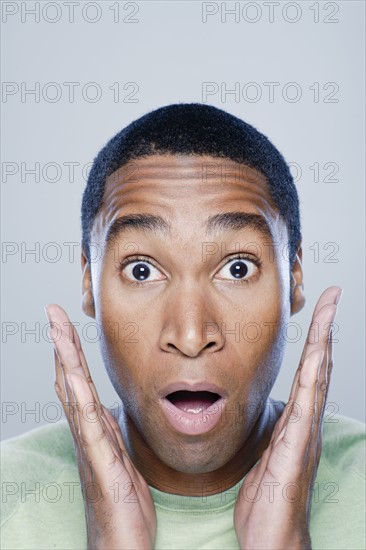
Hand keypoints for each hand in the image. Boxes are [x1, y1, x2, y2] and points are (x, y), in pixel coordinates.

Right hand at [45, 304, 156, 549]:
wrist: (122, 546)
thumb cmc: (123, 504)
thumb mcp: (120, 457)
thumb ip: (112, 431)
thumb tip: (108, 407)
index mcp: (96, 430)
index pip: (81, 381)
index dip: (73, 351)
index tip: (67, 322)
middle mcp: (88, 434)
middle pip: (71, 380)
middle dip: (63, 345)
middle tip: (53, 312)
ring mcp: (91, 449)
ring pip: (75, 397)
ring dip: (67, 363)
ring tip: (58, 331)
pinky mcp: (101, 466)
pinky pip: (91, 429)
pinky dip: (80, 402)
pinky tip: (74, 378)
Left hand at [233, 286, 341, 549]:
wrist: (271, 536)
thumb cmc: (266, 498)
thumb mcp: (262, 453)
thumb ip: (266, 429)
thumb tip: (260, 410)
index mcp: (293, 420)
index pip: (305, 371)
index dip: (313, 339)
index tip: (316, 309)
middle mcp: (304, 421)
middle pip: (317, 366)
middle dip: (324, 329)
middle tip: (330, 297)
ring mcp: (304, 432)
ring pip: (316, 377)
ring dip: (323, 342)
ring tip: (328, 310)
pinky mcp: (297, 445)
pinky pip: (307, 403)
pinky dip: (315, 375)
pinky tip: (318, 353)